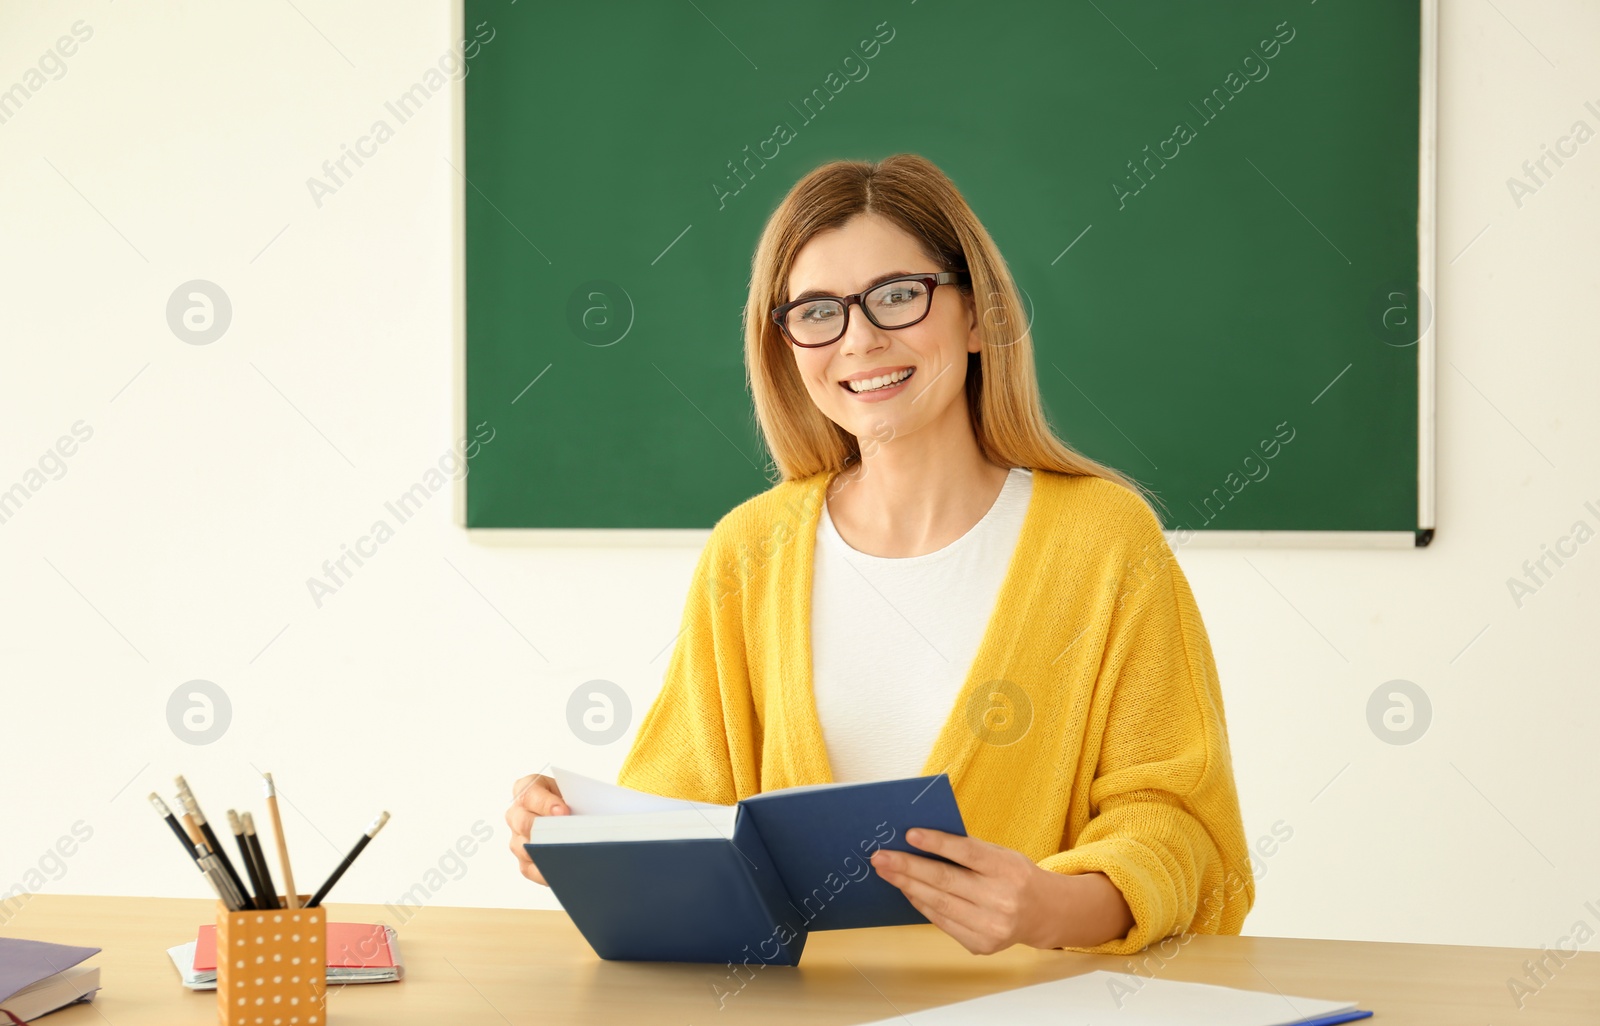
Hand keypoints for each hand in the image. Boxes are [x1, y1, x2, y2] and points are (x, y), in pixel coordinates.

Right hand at [506, 771, 567, 885]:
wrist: (575, 815)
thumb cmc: (574, 800)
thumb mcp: (576, 792)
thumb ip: (577, 798)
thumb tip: (584, 818)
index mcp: (527, 788)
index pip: (529, 794)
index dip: (545, 804)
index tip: (564, 812)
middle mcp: (516, 813)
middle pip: (523, 822)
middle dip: (545, 829)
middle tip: (567, 835)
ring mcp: (516, 837)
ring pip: (524, 847)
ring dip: (546, 852)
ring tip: (569, 857)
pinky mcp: (524, 859)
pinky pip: (530, 868)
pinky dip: (546, 871)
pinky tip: (563, 871)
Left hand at [869, 828, 1062, 953]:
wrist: (1043, 913)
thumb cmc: (1015, 876)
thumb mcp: (1001, 854)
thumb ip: (968, 849)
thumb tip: (920, 841)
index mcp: (1008, 870)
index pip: (967, 854)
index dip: (937, 844)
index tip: (909, 834)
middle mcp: (1001, 901)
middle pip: (945, 882)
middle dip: (907, 867)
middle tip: (881, 857)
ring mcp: (991, 927)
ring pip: (939, 904)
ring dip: (907, 886)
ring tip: (886, 872)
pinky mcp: (981, 945)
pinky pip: (942, 922)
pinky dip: (921, 904)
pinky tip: (907, 890)